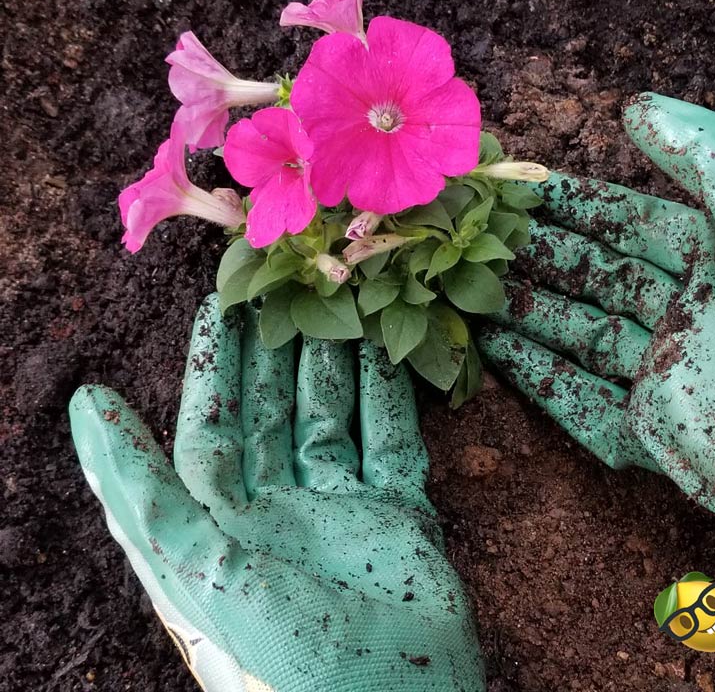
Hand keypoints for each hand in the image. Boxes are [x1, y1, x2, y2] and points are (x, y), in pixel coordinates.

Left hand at [69, 295, 483, 691]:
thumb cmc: (285, 654)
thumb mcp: (197, 567)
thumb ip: (140, 488)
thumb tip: (86, 404)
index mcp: (224, 527)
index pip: (212, 428)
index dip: (212, 365)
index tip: (221, 303)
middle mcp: (279, 513)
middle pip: (271, 413)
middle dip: (274, 351)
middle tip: (283, 290)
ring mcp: (341, 512)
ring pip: (330, 417)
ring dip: (334, 362)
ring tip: (338, 305)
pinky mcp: (399, 517)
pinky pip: (391, 441)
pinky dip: (389, 396)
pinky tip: (385, 350)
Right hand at [478, 93, 714, 531]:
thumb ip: (701, 151)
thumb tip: (634, 108)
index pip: (632, 224)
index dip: (578, 205)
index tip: (524, 187)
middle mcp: (689, 315)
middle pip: (596, 278)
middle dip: (540, 256)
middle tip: (482, 236)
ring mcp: (668, 375)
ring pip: (580, 336)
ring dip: (526, 312)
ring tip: (472, 287)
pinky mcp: (655, 433)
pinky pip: (582, 402)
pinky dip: (536, 378)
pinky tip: (494, 350)